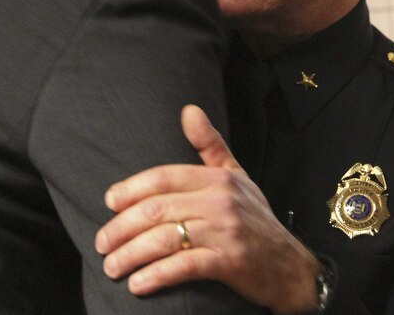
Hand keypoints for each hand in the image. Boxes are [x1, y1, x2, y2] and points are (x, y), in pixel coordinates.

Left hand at [95, 105, 320, 314]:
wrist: (291, 266)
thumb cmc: (257, 220)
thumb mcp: (237, 177)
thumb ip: (210, 145)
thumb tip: (188, 110)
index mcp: (218, 178)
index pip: (164, 178)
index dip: (131, 189)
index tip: (109, 203)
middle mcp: (221, 200)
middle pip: (157, 209)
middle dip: (122, 228)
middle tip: (102, 244)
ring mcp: (226, 231)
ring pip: (165, 238)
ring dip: (131, 254)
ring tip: (112, 267)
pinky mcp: (230, 262)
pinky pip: (184, 266)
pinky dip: (157, 276)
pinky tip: (139, 283)